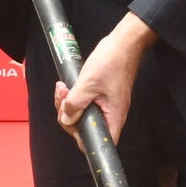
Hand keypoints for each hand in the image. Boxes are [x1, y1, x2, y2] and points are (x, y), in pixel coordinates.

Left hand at [54, 14, 157, 142]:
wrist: (123, 44)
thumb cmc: (112, 62)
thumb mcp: (88, 83)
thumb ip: (76, 103)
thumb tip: (67, 119)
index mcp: (113, 116)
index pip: (98, 142)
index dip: (81, 137)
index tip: (70, 120)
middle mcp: (110, 115)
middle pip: (85, 128)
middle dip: (68, 115)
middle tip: (62, 97)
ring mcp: (106, 106)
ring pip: (82, 115)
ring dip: (68, 104)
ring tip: (62, 88)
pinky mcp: (101, 97)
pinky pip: (83, 103)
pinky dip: (73, 97)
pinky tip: (66, 86)